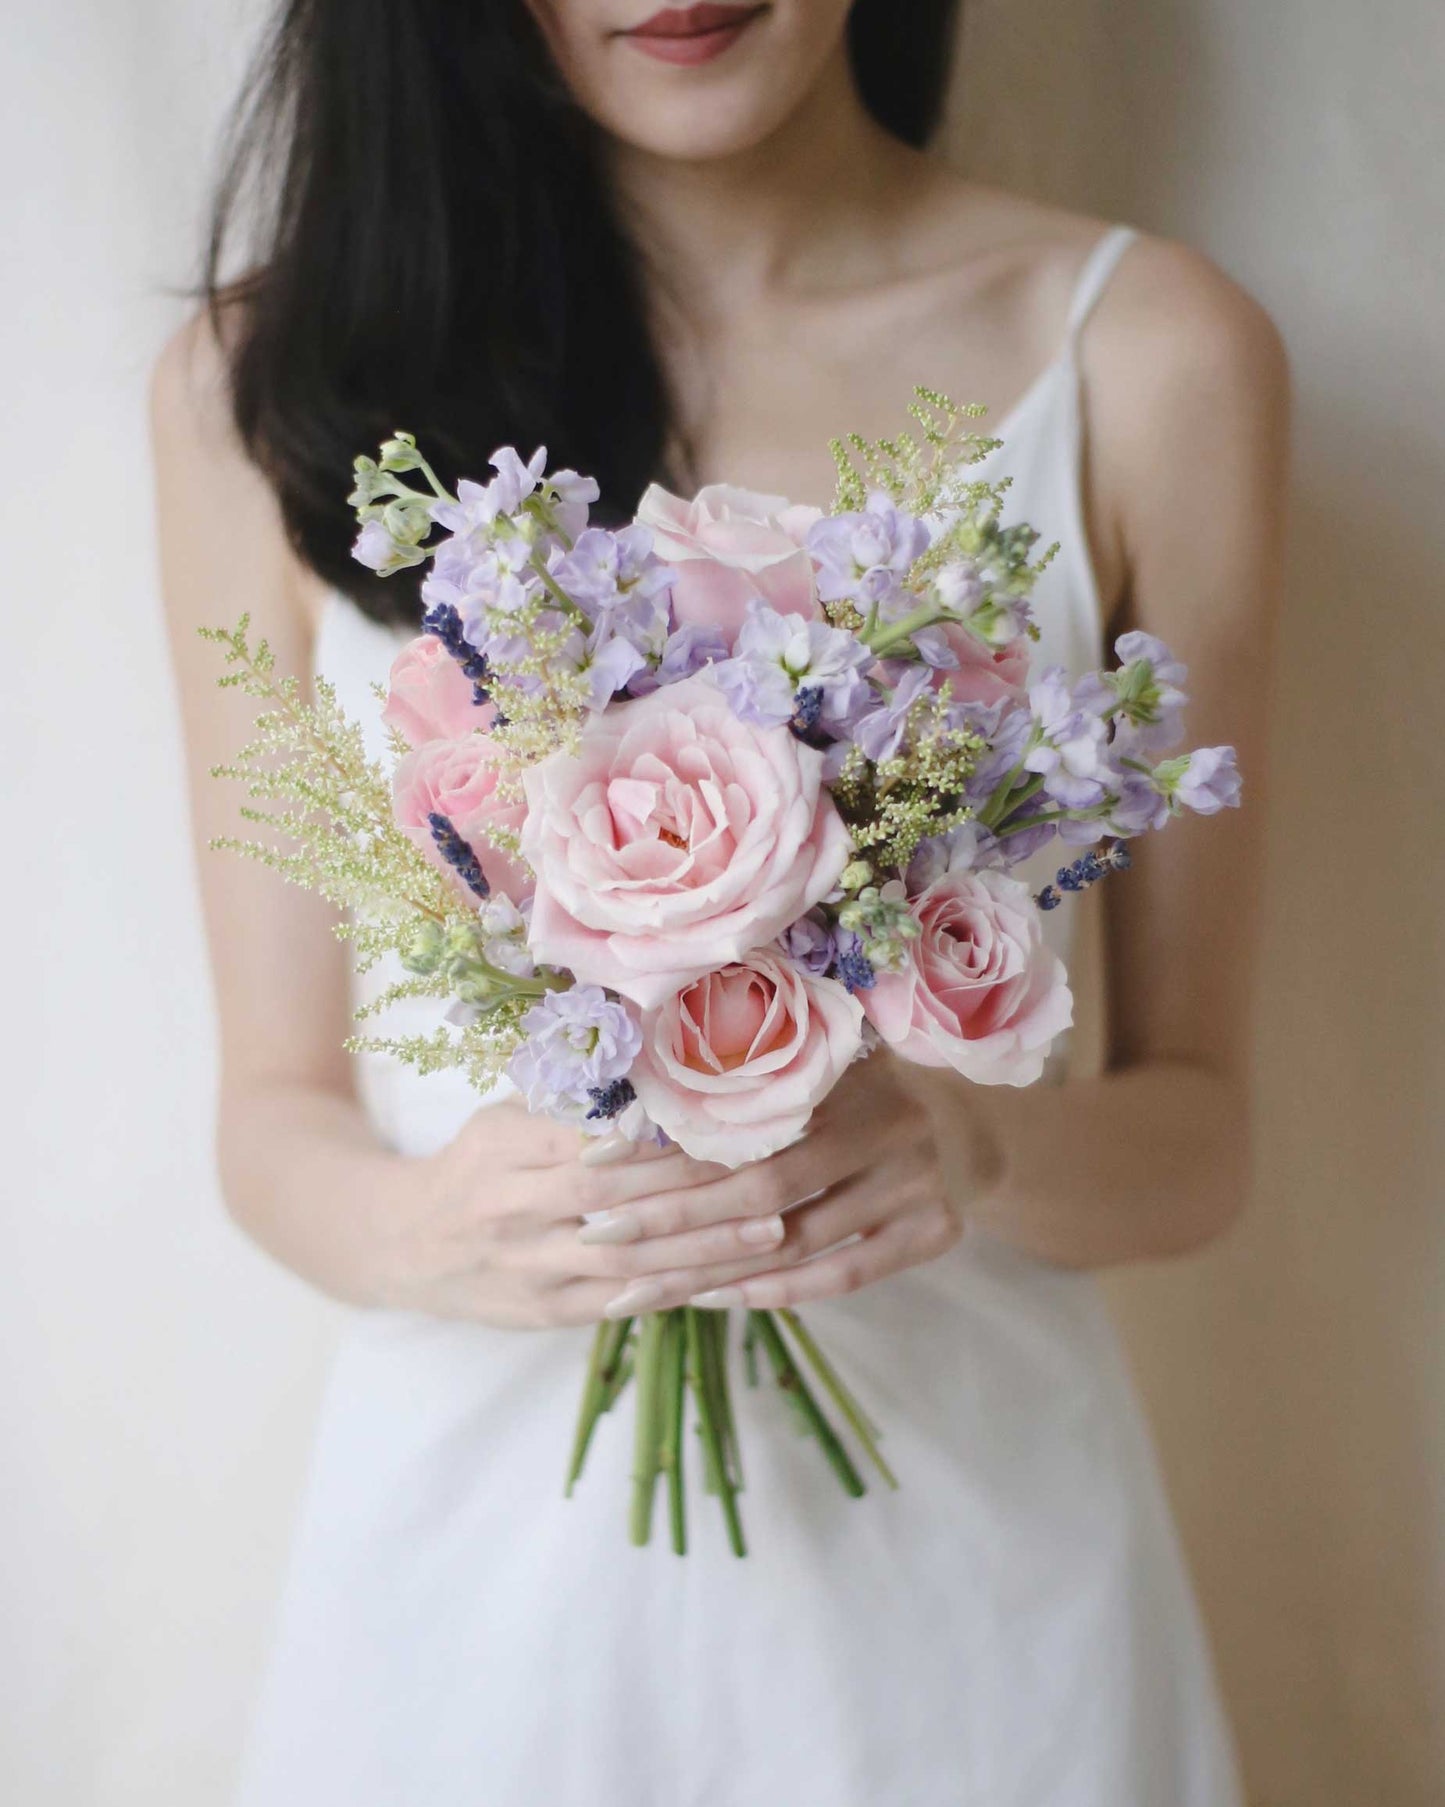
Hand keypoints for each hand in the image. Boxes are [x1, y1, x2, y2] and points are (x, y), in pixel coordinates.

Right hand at [368, 1097, 800, 1328]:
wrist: (405, 1247)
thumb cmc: (476, 1165)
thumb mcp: (503, 1115)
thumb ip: (568, 1096)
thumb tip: (652, 1051)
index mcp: (502, 1148)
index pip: (587, 1138)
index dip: (656, 1133)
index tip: (721, 1115)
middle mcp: (513, 1211)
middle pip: (614, 1199)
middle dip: (695, 1186)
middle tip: (769, 1167)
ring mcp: (532, 1268)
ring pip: (629, 1260)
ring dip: (704, 1247)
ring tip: (773, 1229)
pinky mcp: (549, 1312)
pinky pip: (623, 1302)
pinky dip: (679, 1289)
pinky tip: (734, 1277)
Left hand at [578, 1056, 971, 1318]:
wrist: (975, 1125)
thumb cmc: (862, 1089)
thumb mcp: (815, 1062)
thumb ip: (744, 1076)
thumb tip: (624, 1105)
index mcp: (844, 1069)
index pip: (737, 1119)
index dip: (659, 1147)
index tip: (590, 1169)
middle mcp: (884, 1122)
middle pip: (760, 1187)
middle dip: (671, 1218)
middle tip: (599, 1240)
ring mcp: (914, 1181)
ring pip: (794, 1240)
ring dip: (710, 1267)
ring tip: (639, 1285)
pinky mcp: (935, 1232)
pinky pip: (843, 1273)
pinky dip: (774, 1290)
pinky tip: (715, 1298)